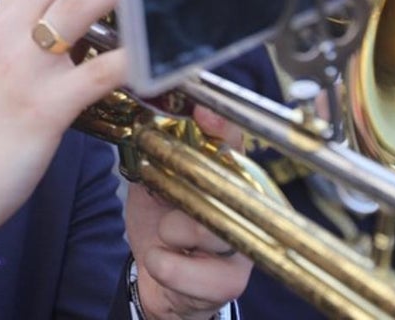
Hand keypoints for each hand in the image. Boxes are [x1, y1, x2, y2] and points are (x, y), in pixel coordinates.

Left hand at [125, 107, 251, 319]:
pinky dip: (163, 265)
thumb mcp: (155, 183)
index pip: (233, 142)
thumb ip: (158, 155)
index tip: (204, 114)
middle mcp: (246, 207)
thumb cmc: (162, 225)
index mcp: (228, 176)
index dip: (221, 127)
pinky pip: (186, 269)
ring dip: (168, 233)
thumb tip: (148, 124)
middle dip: (180, 193)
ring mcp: (243, 244)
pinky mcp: (231, 281)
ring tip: (166, 237)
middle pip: (220, 187)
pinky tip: (166, 262)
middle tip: (164, 199)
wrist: (160, 279)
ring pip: (203, 227)